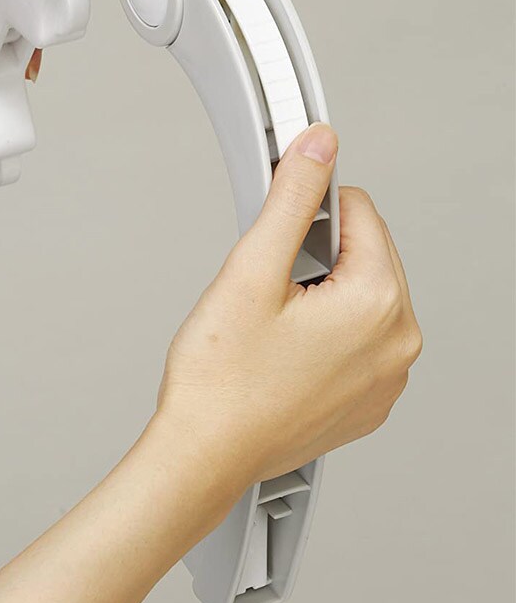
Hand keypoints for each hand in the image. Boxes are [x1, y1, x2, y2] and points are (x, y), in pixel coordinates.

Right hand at [156, 121, 421, 490]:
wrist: (204, 456)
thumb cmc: (221, 381)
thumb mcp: (252, 271)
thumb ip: (293, 198)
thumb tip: (320, 146)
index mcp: (379, 305)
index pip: (360, 211)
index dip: (308, 211)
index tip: (276, 236)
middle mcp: (398, 344)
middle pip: (366, 253)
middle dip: (317, 257)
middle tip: (267, 292)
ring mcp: (388, 378)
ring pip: (361, 296)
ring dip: (322, 294)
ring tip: (273, 326)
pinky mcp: (370, 401)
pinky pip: (360, 339)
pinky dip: (328, 333)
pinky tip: (285, 352)